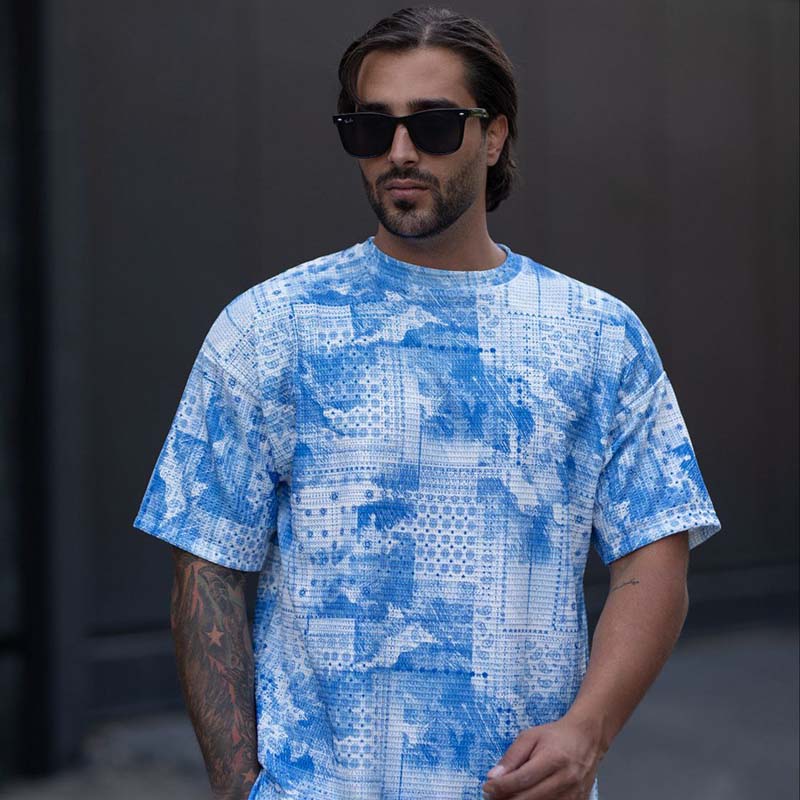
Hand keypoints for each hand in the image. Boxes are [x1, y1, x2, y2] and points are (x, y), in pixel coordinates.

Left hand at [481, 715, 604, 799]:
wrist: (587, 739)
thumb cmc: (556, 736)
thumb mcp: (530, 737)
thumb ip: (511, 757)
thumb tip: (493, 776)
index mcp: (552, 759)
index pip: (522, 779)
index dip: (501, 787)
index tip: (487, 788)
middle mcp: (565, 779)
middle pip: (530, 799)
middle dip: (506, 799)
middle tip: (493, 796)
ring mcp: (573, 794)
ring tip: (507, 797)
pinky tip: (526, 798)